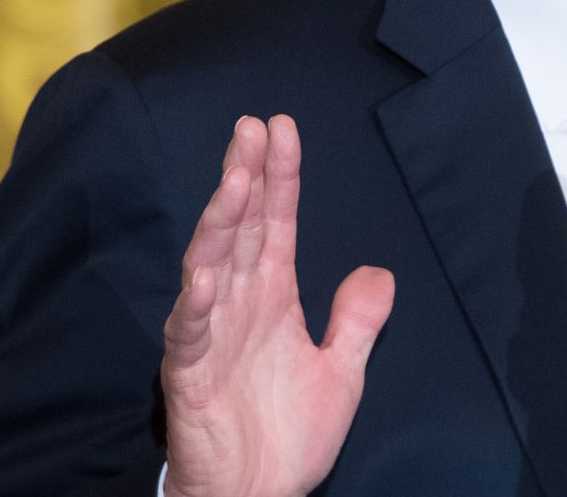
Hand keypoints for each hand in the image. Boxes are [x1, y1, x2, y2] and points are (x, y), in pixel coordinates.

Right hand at [160, 115, 394, 496]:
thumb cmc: (289, 437)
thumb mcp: (343, 372)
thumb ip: (357, 321)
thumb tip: (379, 271)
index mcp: (273, 298)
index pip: (278, 224)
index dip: (281, 177)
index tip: (282, 129)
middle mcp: (239, 304)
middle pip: (242, 229)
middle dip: (247, 178)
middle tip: (251, 128)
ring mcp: (210, 335)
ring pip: (212, 265)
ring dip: (221, 224)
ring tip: (236, 182)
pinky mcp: (188, 374)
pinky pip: (189, 332)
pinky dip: (196, 303)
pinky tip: (205, 276)